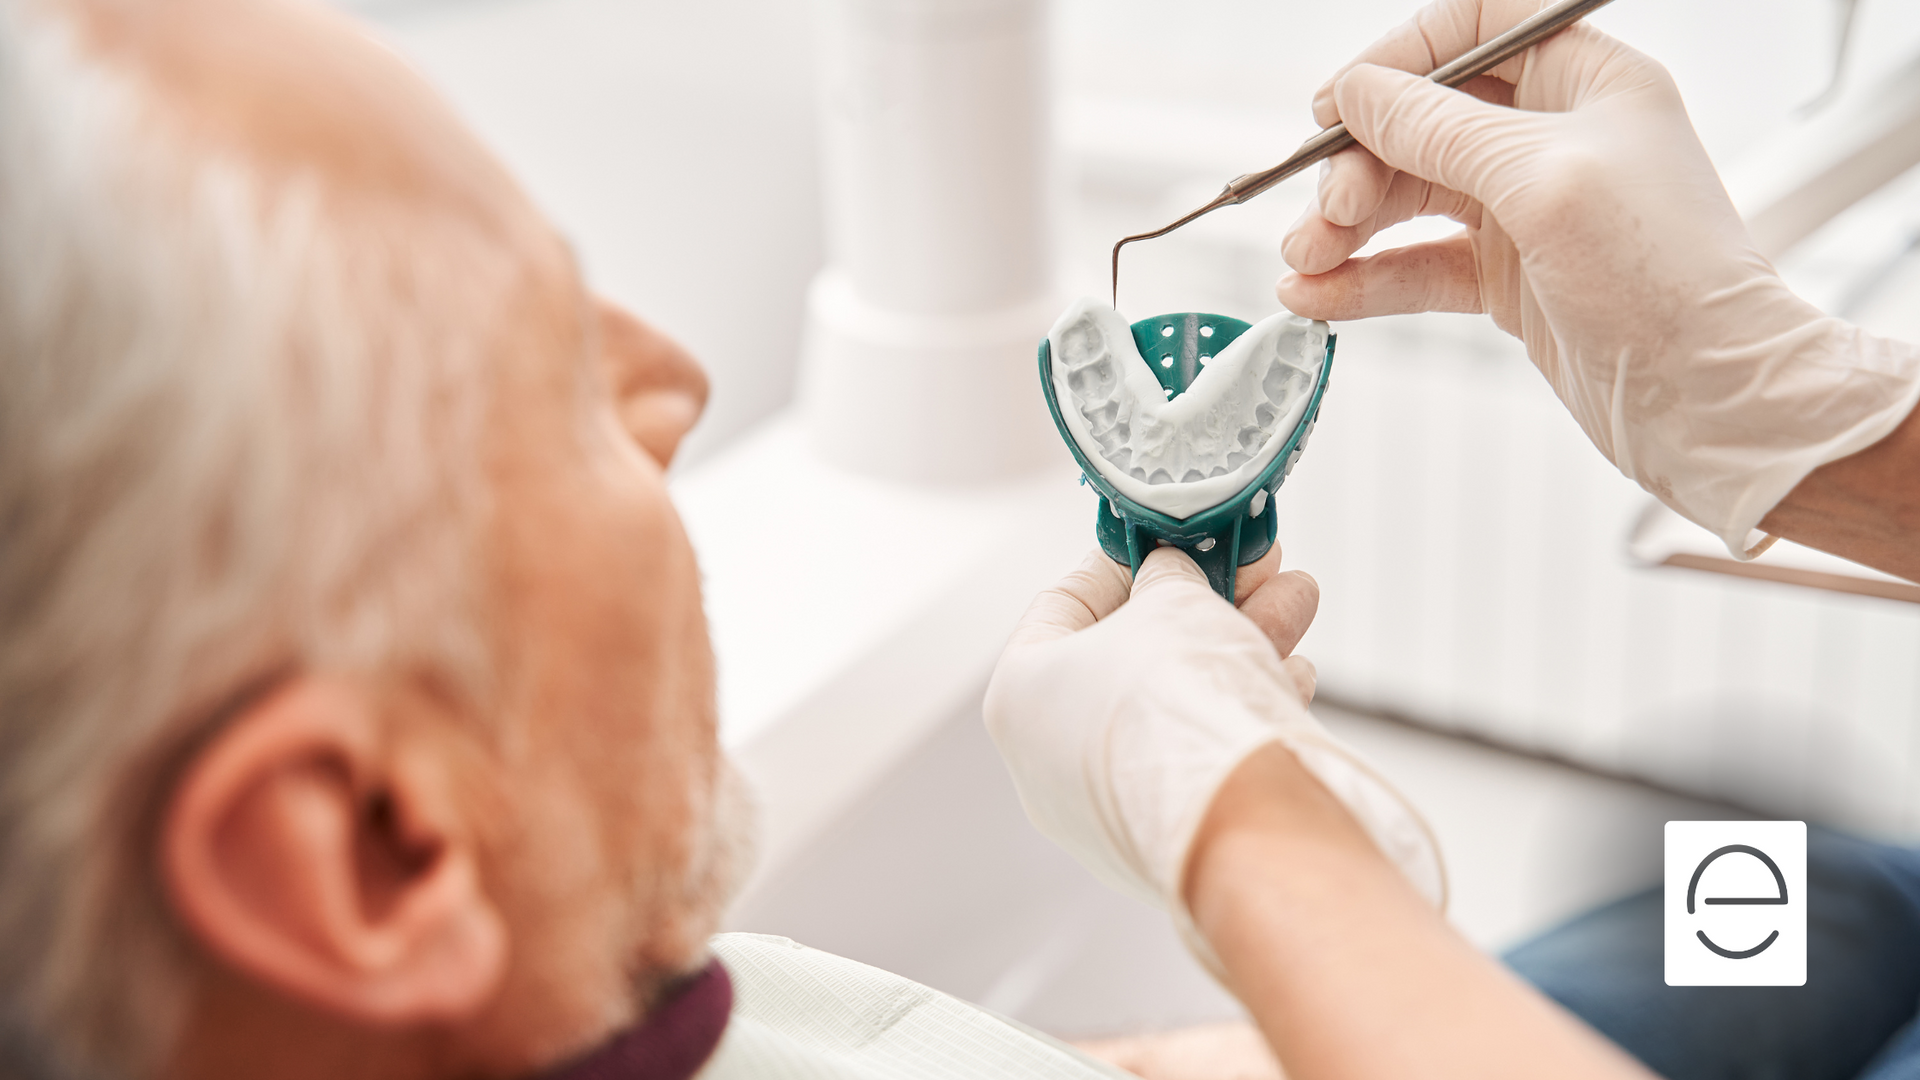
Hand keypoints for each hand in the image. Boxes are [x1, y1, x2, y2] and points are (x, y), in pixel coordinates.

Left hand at [982, 548, 1442, 960]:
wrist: (1239, 820)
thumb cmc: (1178, 706)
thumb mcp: (1172, 601)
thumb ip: (1168, 578)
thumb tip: (1173, 576)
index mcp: (1019, 695)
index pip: (1064, 606)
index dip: (1124, 562)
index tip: (1168, 540)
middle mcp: (1048, 760)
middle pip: (1132, 654)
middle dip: (1204, 600)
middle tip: (1254, 566)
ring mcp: (1106, 808)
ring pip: (1176, 704)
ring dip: (1242, 643)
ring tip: (1296, 600)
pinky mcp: (1165, 837)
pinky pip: (1200, 755)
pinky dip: (1244, 708)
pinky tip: (1293, 673)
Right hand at [1276, 0, 1919, 557]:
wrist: (1705, 397)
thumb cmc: (1663, 274)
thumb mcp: (1541, 178)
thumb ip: (1439, 129)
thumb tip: (1359, 92)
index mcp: (1585, 81)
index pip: (1474, 30)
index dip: (1400, 58)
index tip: (1336, 104)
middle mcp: (1553, 138)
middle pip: (1422, 122)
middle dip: (1358, 164)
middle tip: (1327, 212)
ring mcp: (1526, 212)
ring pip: (1408, 198)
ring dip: (1346, 228)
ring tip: (1305, 262)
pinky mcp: (1507, 280)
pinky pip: (1416, 265)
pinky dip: (1363, 279)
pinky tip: (1317, 296)